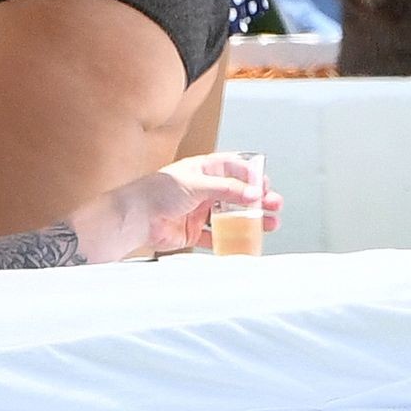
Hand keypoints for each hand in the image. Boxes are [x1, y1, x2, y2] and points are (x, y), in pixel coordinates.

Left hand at [135, 153, 282, 254]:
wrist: (136, 218)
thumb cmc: (157, 192)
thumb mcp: (197, 184)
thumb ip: (227, 189)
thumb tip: (253, 193)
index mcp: (202, 170)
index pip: (233, 167)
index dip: (251, 175)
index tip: (265, 185)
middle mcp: (203, 189)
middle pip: (237, 194)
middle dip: (258, 199)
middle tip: (274, 205)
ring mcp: (199, 211)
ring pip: (232, 216)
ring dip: (251, 220)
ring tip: (270, 224)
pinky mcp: (194, 231)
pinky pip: (218, 237)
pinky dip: (233, 241)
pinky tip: (247, 243)